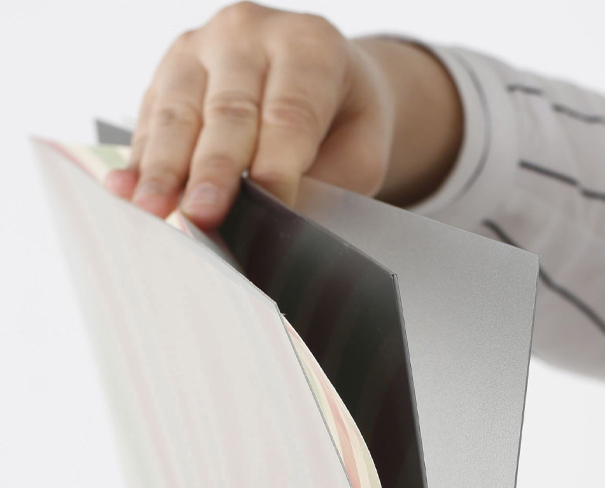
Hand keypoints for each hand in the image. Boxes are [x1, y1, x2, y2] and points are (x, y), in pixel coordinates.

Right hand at [104, 2, 463, 227]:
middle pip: (228, 111)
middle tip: (202, 215)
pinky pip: (151, 116)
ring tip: (153, 210)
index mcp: (310, 47)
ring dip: (164, 167)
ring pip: (179, 111)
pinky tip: (125, 188)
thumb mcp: (361, 151)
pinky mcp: (170, 69)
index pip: (290, 114)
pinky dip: (140, 158)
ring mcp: (202, 46)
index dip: (277, 165)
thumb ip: (326, 180)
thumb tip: (277, 218)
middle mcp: (250, 33)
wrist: (329, 81)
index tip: (269, 208)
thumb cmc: (347, 123)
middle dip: (213, 169)